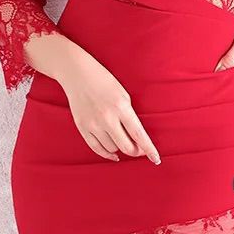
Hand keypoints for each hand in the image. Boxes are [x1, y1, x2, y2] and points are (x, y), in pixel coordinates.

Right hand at [57, 50, 161, 164]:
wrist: (78, 74)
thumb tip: (136, 138)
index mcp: (121, 107)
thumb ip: (129, 116)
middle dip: (136, 151)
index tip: (156, 159)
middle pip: (126, 146)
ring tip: (123, 142)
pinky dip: (106, 154)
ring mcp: (93, 124)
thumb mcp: (123, 95)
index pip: (139, 135)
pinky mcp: (82, 127)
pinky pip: (96, 148)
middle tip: (140, 150)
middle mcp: (107, 118)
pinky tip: (113, 155)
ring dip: (120, 148)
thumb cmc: (104, 82)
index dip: (148, 149)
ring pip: (112, 148)